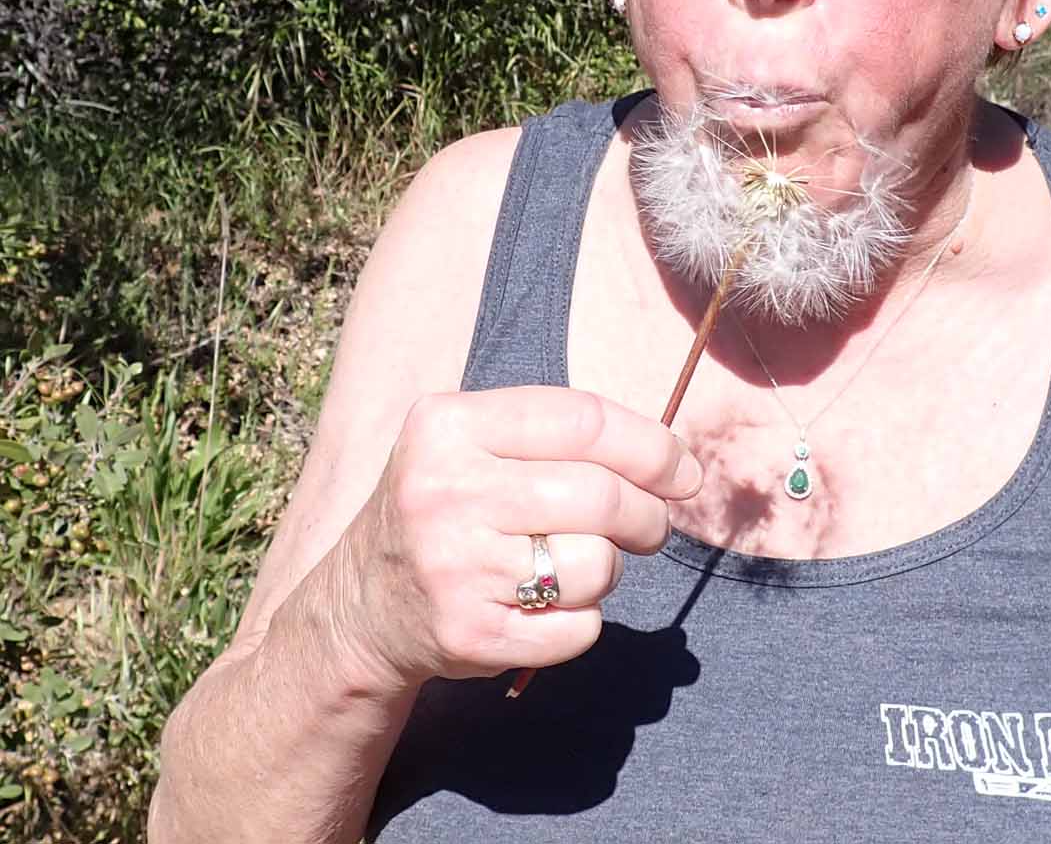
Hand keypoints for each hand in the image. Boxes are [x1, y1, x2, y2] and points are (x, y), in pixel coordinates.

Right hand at [333, 386, 703, 692]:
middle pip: (601, 495)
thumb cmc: (447, 507)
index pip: (582, 421)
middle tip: (649, 527)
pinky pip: (580, 628)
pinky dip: (582, 620)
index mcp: (448, 424)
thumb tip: (677, 464)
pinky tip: (543, 606)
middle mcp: (446, 490)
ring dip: (606, 569)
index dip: (650, 446)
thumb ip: (559, 437)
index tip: (684, 471)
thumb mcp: (472, 442)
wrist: (361, 606)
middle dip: (647, 515)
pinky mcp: (470, 633)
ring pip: (597, 564)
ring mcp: (455, 566)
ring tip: (568, 564)